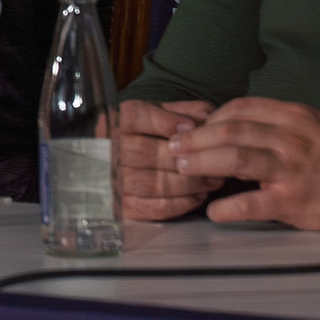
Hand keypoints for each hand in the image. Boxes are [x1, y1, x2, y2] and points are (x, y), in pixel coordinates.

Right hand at [111, 99, 219, 222]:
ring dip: (188, 184)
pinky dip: (181, 204)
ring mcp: (114, 181)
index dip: (165, 122)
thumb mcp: (160, 114)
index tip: (191, 127)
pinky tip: (197, 196)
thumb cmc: (146, 134)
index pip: (135, 118)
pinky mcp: (124, 207)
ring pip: (153, 183)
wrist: (116, 165)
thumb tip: (205, 117)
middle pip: (145, 153)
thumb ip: (183, 111)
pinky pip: (154, 208)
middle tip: (212, 160)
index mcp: (116, 122)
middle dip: (183, 158)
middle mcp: (108, 151)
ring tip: (211, 180)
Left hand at [161, 97, 319, 232]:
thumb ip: (283, 123)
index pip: (241, 108)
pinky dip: (226, 208)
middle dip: (196, 138)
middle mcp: (291, 138)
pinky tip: (213, 212)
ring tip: (183, 168)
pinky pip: (250, 204)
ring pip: (235, 157)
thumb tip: (241, 125)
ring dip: (202, 162)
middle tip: (175, 148)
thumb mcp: (319, 125)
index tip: (195, 128)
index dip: (211, 118)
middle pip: (231, 130)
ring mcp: (292, 170)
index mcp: (295, 117)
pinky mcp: (293, 202)